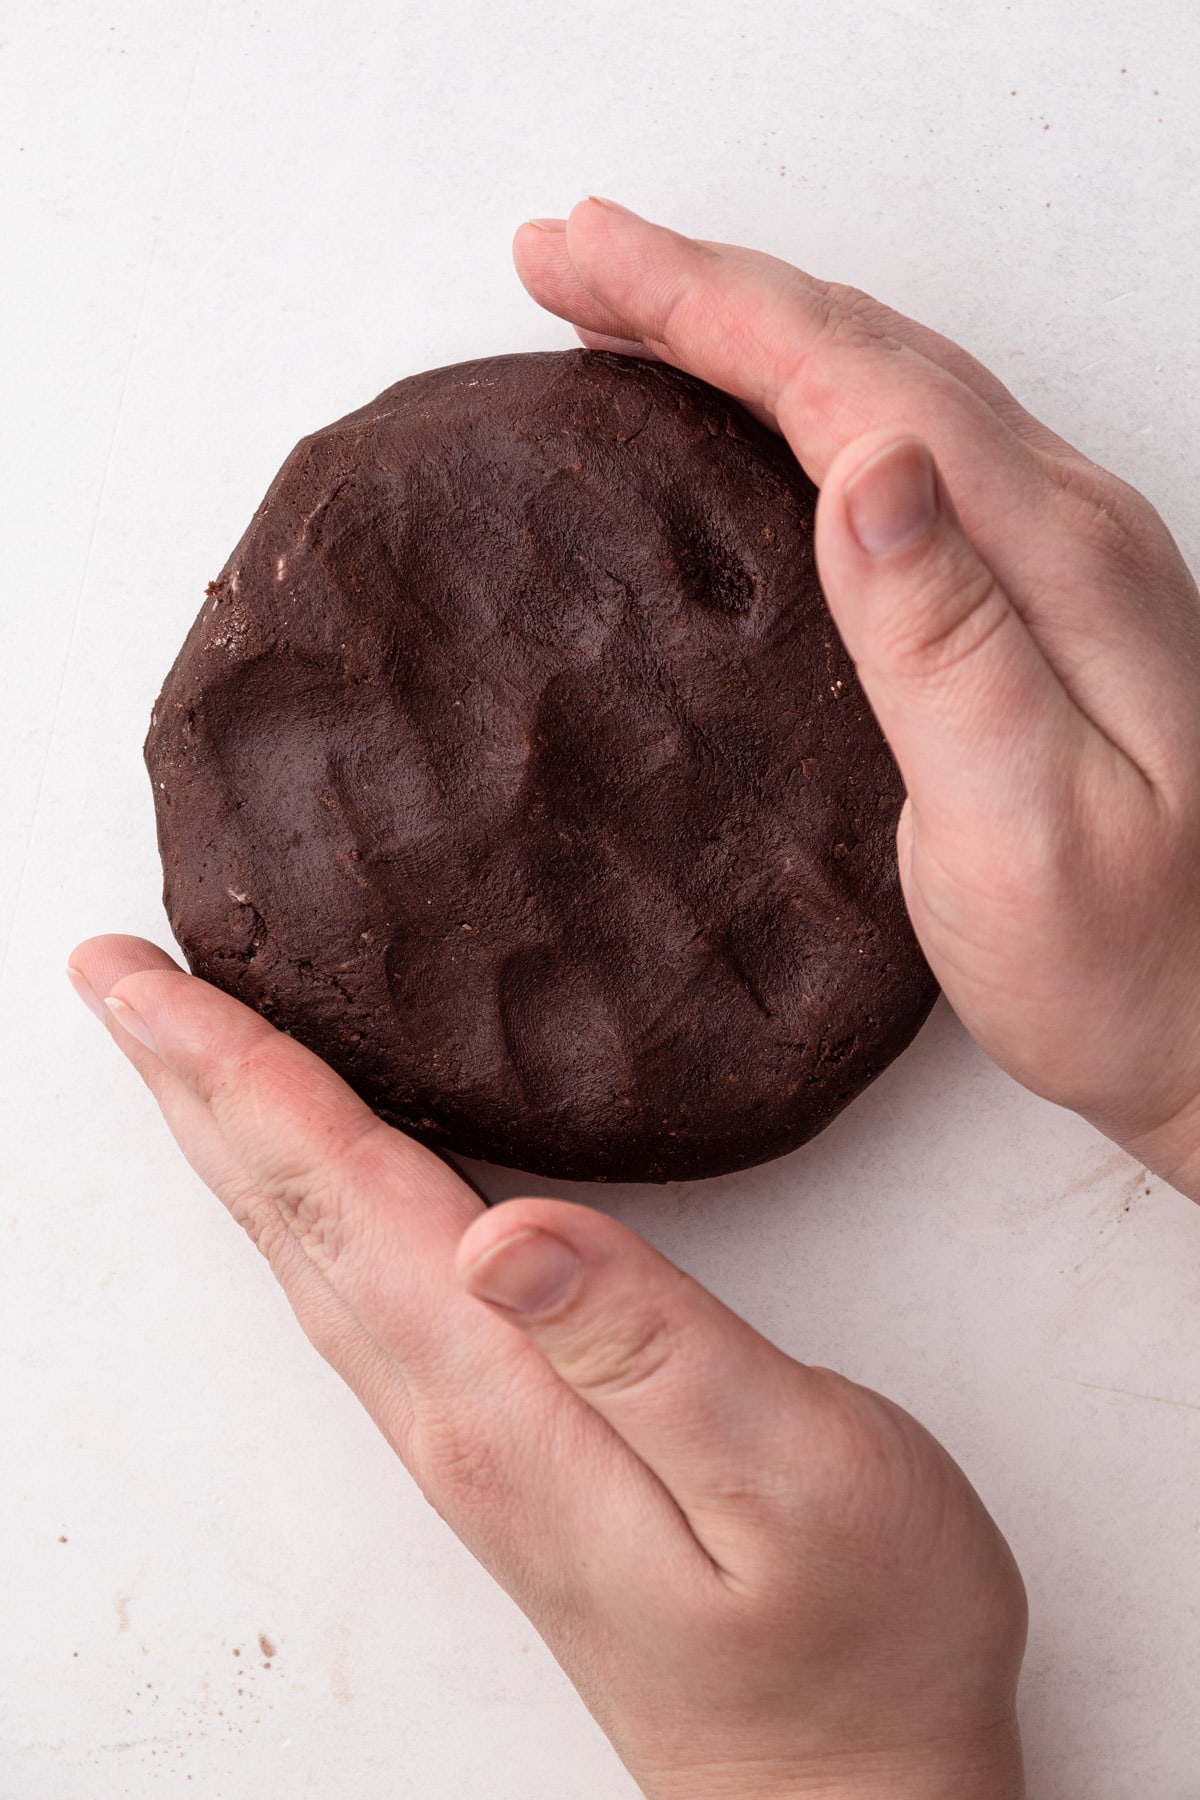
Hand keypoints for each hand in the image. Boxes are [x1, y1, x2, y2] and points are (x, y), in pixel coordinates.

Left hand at [69, 937, 1025, 1798]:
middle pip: (288, 1214)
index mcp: (501, 1396)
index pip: (336, 1192)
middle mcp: (450, 1413)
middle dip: (195, 1083)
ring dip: (238, 1139)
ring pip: (309, 1253)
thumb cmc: (853, 1638)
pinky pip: (361, 1292)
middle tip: (116, 979)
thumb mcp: (792, 1473)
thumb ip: (649, 1343)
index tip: (138, 979)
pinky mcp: (504, 1452)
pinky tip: (320, 1182)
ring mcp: (467, 1440)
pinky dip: (308, 1204)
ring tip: (188, 1054)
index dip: (235, 1071)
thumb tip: (508, 1233)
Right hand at [514, 199, 1199, 1198]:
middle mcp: (1061, 525)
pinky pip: (895, 447)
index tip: (580, 260)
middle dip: (701, 288)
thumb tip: (864, 468)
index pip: (853, 379)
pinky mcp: (1027, 601)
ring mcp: (1050, 555)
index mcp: (1050, 557)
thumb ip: (945, 645)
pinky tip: (747, 413)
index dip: (706, 307)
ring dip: (745, 327)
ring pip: (875, 386)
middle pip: (860, 350)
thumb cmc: (1120, 957)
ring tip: (627, 303)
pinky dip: (794, 400)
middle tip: (566, 254)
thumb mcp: (1025, 824)